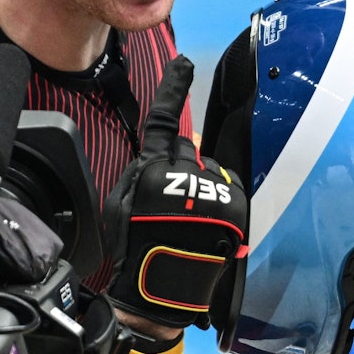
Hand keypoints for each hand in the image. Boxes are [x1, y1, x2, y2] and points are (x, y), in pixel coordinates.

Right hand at [103, 55, 247, 331]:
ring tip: (186, 218)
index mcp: (152, 171)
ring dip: (197, 183)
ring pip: (205, 168)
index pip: (164, 119)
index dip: (174, 87)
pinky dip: (215, 198)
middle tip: (167, 203)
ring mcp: (214, 190)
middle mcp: (186, 175)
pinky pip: (224, 186)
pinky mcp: (234, 205)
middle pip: (184, 149)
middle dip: (176, 165)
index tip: (184, 63)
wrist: (161, 290)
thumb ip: (143, 169)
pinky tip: (202, 223)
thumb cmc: (134, 247)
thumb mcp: (119, 204)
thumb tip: (170, 146)